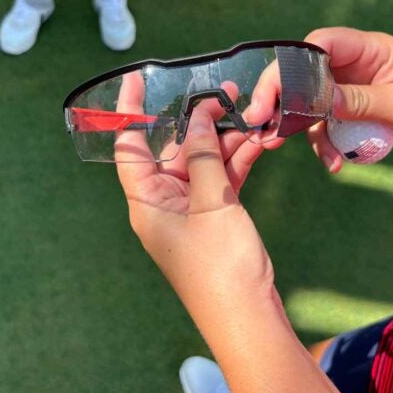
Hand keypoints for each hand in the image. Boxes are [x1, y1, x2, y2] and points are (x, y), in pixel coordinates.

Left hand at [115, 77, 271, 308]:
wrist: (246, 313)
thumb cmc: (219, 265)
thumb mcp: (212, 203)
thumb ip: (206, 156)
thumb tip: (200, 116)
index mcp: (147, 200)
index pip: (131, 145)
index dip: (134, 111)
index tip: (142, 79)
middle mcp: (165, 203)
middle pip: (177, 149)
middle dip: (202, 121)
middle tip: (229, 91)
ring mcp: (193, 211)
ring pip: (206, 162)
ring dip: (228, 140)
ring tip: (255, 114)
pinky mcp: (219, 219)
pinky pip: (224, 180)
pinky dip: (240, 161)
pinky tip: (260, 142)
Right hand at [248, 27, 392, 171]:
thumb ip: (362, 101)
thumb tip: (320, 100)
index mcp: (370, 49)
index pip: (319, 45)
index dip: (290, 65)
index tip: (272, 94)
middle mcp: (357, 65)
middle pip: (305, 73)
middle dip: (281, 98)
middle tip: (261, 123)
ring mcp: (355, 89)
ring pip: (312, 103)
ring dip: (300, 128)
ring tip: (278, 147)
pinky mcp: (357, 112)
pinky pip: (331, 125)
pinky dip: (327, 144)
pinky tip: (335, 164)